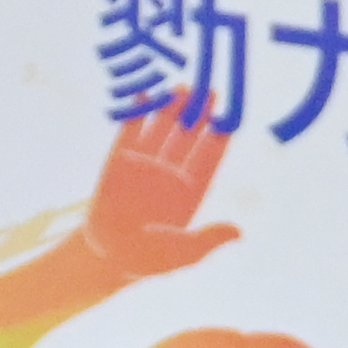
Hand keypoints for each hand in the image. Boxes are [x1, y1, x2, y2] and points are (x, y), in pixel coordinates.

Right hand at [81, 105, 237, 281]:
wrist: (108, 257)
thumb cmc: (149, 260)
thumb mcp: (183, 253)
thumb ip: (208, 240)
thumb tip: (239, 232)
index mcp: (190, 192)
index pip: (210, 158)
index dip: (220, 138)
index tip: (231, 117)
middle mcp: (171, 173)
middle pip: (190, 137)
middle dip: (200, 115)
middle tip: (211, 90)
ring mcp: (145, 164)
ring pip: (163, 128)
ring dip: (173, 107)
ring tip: (183, 86)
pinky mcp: (119, 159)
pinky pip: (130, 130)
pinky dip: (136, 111)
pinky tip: (145, 91)